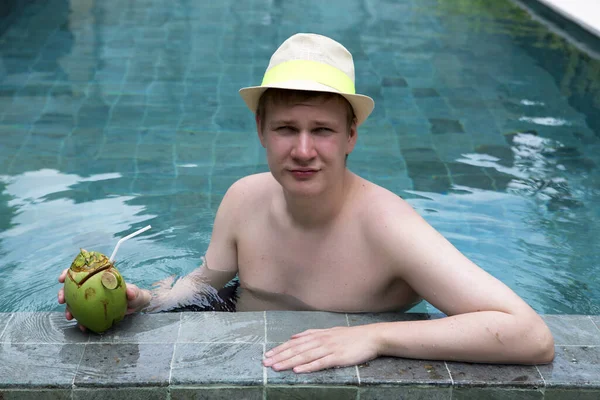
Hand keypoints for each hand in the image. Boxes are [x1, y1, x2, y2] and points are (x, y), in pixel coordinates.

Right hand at [57, 269, 150, 331]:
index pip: (81, 272)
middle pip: (72, 287)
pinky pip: (84, 315)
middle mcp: (92, 287)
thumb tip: (129, 292)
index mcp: (99, 277)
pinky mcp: (93, 311)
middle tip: (61, 300)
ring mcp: (91, 299)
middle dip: (63, 293)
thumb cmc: (135, 296)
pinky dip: (81, 320)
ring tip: (69, 316)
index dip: (69, 273)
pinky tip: (82, 326)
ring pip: (74, 303)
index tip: (62, 278)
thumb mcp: (136, 293)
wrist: (136, 307)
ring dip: (69, 309)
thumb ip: (133, 292)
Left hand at [263, 325, 379, 372]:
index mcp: (317, 335)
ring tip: (276, 367)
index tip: (268, 355)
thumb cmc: (350, 336)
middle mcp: (320, 340)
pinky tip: (298, 370)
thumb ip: (311, 333)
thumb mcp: (328, 331)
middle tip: (266, 363)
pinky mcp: (337, 357)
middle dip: (280, 356)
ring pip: (305, 356)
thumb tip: (294, 336)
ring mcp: (329, 349)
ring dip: (289, 362)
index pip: (294, 343)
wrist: (370, 337)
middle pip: (296, 349)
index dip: (280, 349)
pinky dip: (308, 367)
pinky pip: (320, 363)